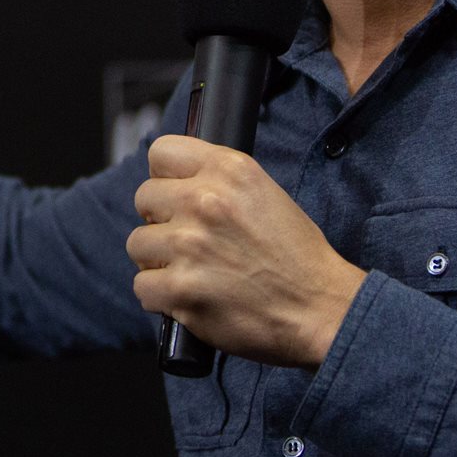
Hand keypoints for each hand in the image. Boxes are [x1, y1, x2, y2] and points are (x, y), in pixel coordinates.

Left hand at [127, 135, 366, 369]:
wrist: (318, 305)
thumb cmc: (296, 254)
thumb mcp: (264, 191)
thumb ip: (220, 181)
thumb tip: (177, 183)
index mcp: (229, 169)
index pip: (161, 152)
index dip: (165, 176)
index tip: (174, 194)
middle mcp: (205, 200)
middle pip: (144, 198)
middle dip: (160, 219)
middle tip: (185, 238)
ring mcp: (190, 245)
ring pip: (138, 243)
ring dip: (158, 259)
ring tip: (190, 269)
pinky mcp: (181, 289)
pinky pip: (142, 286)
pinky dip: (160, 296)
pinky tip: (187, 296)